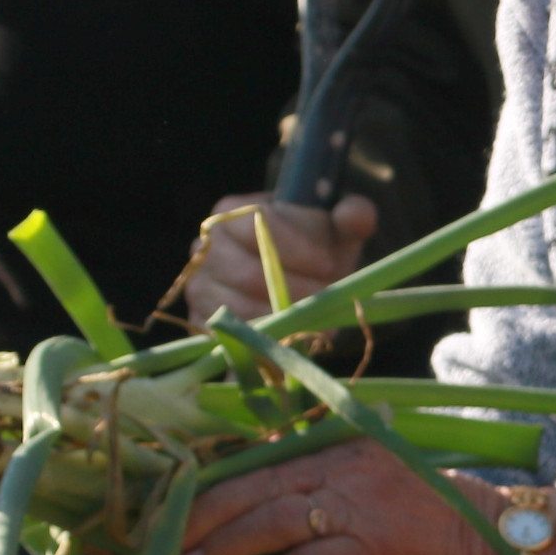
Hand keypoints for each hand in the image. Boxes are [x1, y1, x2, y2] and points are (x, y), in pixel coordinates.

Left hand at [158, 440, 555, 554]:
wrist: (495, 542)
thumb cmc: (428, 521)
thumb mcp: (371, 483)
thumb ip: (319, 486)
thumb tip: (254, 508)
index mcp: (337, 448)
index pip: (257, 462)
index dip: (210, 489)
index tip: (171, 513)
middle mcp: (344, 468)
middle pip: (254, 487)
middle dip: (202, 518)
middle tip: (162, 545)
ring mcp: (361, 507)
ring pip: (273, 521)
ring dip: (225, 549)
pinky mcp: (377, 550)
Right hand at [184, 193, 376, 323]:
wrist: (295, 289)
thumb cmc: (315, 253)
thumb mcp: (337, 232)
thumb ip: (353, 216)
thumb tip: (355, 214)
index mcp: (233, 213)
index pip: (259, 226)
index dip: (296, 248)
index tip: (329, 266)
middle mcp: (207, 249)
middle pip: (249, 273)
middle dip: (296, 290)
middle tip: (329, 299)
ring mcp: (200, 287)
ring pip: (241, 309)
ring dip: (285, 318)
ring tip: (320, 321)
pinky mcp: (201, 323)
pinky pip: (233, 336)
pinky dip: (267, 340)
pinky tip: (295, 338)